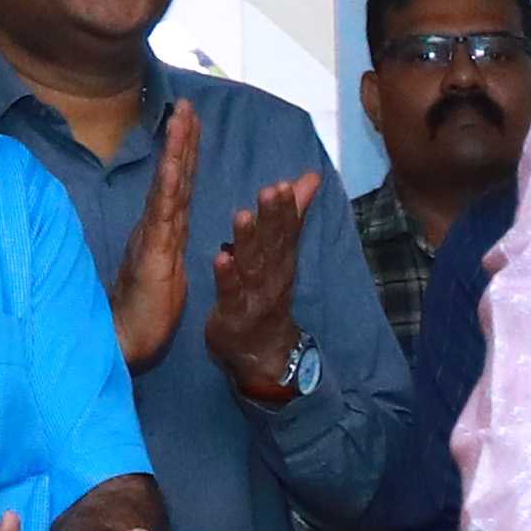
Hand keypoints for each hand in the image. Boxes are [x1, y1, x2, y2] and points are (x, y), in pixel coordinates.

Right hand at [109, 100, 204, 365]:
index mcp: (165, 231)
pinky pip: (162, 217)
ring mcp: (153, 238)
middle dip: (182, 138)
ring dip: (176, 151)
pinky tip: (173, 165)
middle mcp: (157, 227)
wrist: (126, 342)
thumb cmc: (146, 312)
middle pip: (174, 176)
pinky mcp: (152, 255)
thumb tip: (172, 231)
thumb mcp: (169, 272)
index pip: (180, 185)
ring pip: (168, 187)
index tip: (193, 121)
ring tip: (182, 117)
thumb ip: (170, 247)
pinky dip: (168, 189)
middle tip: (189, 104)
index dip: (186, 153)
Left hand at [205, 164, 316, 407]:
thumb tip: (311, 178)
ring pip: (252, 265)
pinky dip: (226, 276)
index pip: (287, 230)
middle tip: (271, 190)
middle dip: (273, 217)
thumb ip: (293, 215)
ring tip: (242, 216)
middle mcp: (272, 275)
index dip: (286, 208)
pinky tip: (220, 258)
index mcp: (282, 259)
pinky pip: (230, 292)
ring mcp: (254, 295)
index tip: (284, 184)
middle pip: (274, 244)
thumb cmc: (268, 294)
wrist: (264, 352)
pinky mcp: (232, 312)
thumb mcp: (283, 253)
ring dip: (248, 241)